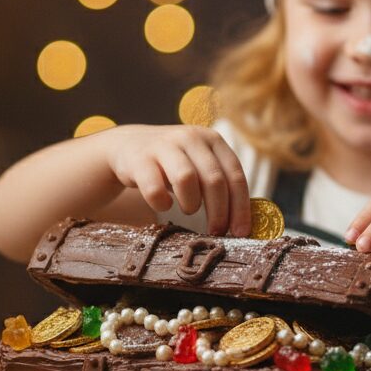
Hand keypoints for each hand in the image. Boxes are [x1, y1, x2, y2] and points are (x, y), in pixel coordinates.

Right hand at [102, 125, 251, 236]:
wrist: (129, 146)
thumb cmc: (173, 164)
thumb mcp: (199, 164)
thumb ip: (220, 184)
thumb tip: (242, 224)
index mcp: (212, 140)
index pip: (235, 175)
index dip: (240, 207)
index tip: (241, 232)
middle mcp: (190, 138)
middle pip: (214, 180)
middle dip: (219, 212)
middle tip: (216, 232)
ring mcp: (164, 145)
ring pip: (186, 179)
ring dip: (191, 203)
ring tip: (189, 209)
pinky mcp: (140, 158)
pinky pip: (154, 188)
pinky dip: (161, 203)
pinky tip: (163, 205)